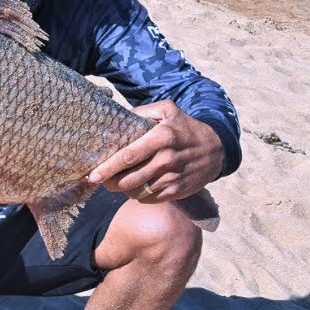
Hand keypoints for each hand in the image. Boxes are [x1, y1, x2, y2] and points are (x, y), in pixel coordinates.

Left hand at [87, 100, 222, 202]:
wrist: (217, 149)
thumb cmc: (185, 127)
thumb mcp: (168, 110)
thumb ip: (143, 111)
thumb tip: (119, 118)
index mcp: (162, 137)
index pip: (128, 156)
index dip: (107, 168)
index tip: (92, 175)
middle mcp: (167, 159)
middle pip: (128, 179)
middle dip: (110, 182)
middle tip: (101, 179)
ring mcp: (172, 178)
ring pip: (136, 192)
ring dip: (122, 190)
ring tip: (116, 182)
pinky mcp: (176, 191)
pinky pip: (148, 199)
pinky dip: (137, 195)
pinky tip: (135, 186)